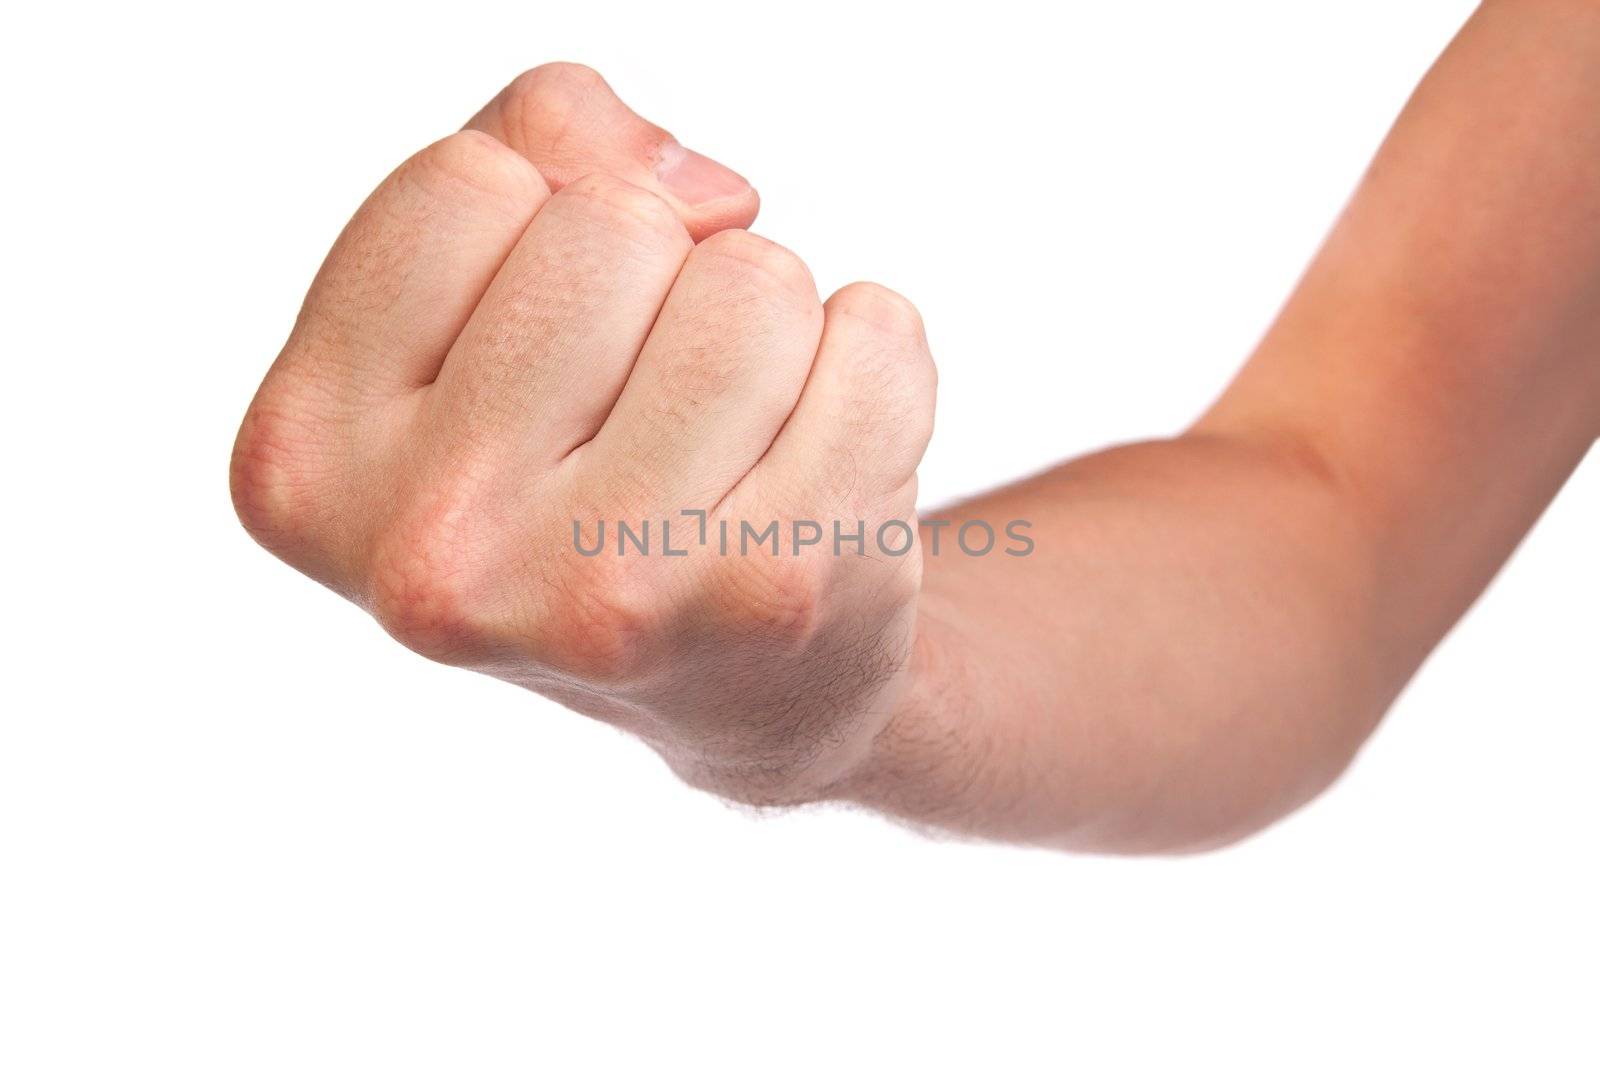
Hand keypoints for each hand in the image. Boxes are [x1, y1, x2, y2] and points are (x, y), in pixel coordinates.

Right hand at [231, 66, 936, 801]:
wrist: (735, 691)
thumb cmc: (592, 470)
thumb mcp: (483, 297)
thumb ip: (532, 149)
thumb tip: (702, 188)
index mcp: (309, 460)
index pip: (471, 182)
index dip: (546, 219)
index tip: (560, 337)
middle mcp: (432, 553)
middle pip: (614, 222)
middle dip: (665, 273)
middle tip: (657, 410)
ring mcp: (602, 592)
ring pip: (752, 278)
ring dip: (772, 326)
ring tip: (736, 444)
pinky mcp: (768, 598)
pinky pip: (877, 341)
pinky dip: (873, 368)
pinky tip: (821, 472)